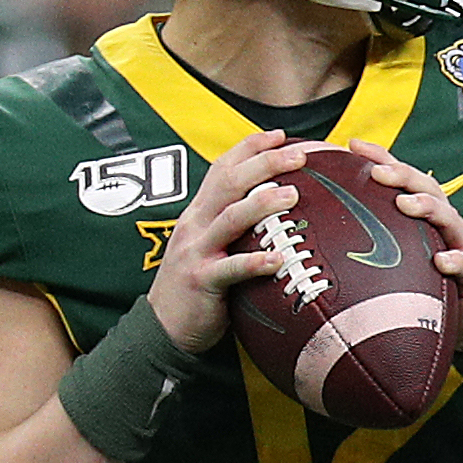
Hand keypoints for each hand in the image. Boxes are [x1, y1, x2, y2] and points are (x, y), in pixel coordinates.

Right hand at [146, 131, 307, 352]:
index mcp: (199, 213)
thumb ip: (235, 227)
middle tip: (299, 156)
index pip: (223, 168)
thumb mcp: (211, 246)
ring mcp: (197, 252)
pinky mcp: (201, 280)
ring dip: (262, 204)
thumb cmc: (198, 287)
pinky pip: (230, 268)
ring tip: (292, 196)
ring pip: (229, 218)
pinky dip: (254, 262)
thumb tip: (279, 211)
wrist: (163, 327)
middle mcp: (195, 225)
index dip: (250, 148)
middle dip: (264, 164)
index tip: (280, 135)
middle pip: (229, 183)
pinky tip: (278, 259)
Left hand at [348, 140, 462, 348]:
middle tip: (378, 173)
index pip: (400, 178)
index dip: (380, 158)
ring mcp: (459, 245)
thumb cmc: (422, 280)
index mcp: (419, 214)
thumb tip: (313, 230)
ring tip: (406, 204)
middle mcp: (440, 223)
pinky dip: (455, 260)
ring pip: (448, 218)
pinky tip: (441, 261)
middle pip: (426, 188)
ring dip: (427, 207)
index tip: (352, 145)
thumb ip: (364, 238)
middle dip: (403, 175)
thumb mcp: (392, 255)